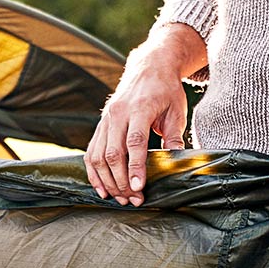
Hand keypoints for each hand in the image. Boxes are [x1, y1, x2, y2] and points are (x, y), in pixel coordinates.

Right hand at [85, 24, 203, 205]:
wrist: (149, 67)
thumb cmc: (166, 90)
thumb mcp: (176, 111)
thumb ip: (174, 137)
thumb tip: (176, 162)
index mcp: (139, 108)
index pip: (134, 142)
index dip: (136, 167)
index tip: (139, 187)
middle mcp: (118, 114)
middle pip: (113, 153)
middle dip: (121, 181)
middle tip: (133, 200)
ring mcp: (106, 119)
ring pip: (99, 155)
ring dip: (107, 181)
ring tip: (120, 199)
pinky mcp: (101, 124)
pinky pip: (91, 151)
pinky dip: (94, 172)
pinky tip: (102, 189)